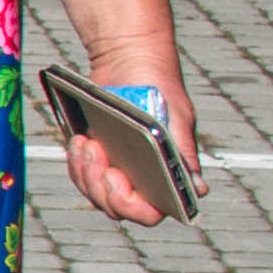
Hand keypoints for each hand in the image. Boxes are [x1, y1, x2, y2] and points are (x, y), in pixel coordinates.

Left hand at [59, 57, 200, 228]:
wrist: (130, 59)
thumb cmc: (160, 86)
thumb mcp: (177, 119)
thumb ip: (184, 154)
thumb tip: (197, 189)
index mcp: (168, 176)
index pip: (149, 213)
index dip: (131, 206)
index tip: (117, 177)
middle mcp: (143, 180)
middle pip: (114, 207)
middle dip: (99, 185)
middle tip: (97, 152)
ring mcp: (118, 170)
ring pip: (93, 194)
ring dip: (85, 173)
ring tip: (87, 143)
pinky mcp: (96, 157)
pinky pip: (80, 174)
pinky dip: (76, 162)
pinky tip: (80, 141)